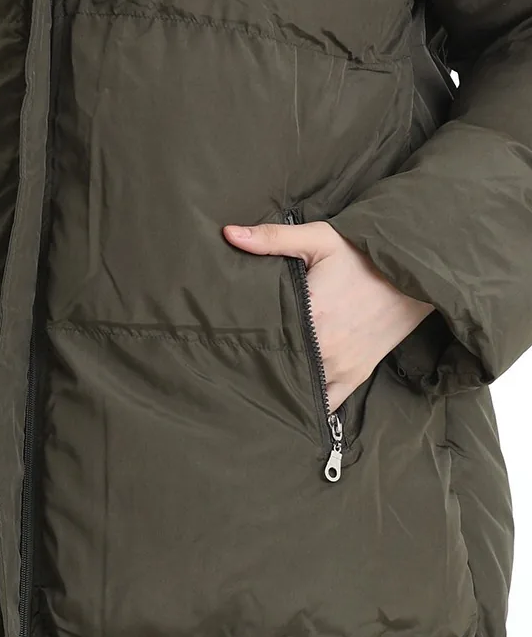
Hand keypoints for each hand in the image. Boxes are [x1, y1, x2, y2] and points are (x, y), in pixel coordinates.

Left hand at [223, 219, 433, 412]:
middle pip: (278, 367)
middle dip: (258, 364)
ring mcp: (342, 366)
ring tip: (259, 378)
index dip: (242, 341)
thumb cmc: (362, 255)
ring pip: (301, 389)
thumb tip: (229, 234)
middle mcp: (325, 349)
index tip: (224, 340)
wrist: (412, 272)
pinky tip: (292, 398)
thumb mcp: (319, 239)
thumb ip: (272, 238)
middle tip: (234, 361)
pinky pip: (329, 403)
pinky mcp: (357, 375)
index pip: (263, 339)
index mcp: (311, 316)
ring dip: (282, 384)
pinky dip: (310, 402)